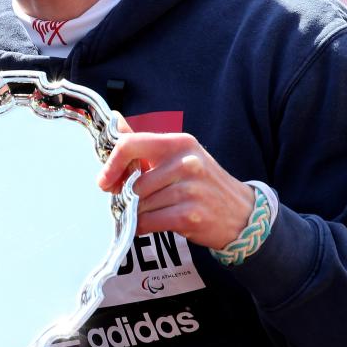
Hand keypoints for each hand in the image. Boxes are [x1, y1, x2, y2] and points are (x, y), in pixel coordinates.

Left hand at [98, 129, 253, 250]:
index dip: (111, 164)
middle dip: (126, 197)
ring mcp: (190, 189)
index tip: (105, 181)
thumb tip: (115, 119)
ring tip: (148, 213)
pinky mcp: (190, 215)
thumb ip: (144, 142)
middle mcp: (186, 162)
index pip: (130, 145)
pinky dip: (142, 227)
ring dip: (136, 213)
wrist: (241, 213)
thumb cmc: (202, 183)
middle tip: (131, 202)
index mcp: (179, 143)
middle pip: (134, 183)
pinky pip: (149, 222)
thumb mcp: (178, 155)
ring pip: (140, 204)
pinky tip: (149, 225)